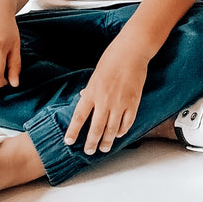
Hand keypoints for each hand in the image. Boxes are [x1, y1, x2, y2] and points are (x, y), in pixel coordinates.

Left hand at [64, 40, 149, 154]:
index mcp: (92, 92)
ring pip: (111, 130)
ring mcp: (120, 103)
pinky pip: (127, 122)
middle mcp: (104, 100)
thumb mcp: (95, 74)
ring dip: (107, 142)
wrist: (132, 50)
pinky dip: (122, 131)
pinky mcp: (133, 102)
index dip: (73, 132)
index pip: (79, 118)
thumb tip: (83, 98)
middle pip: (95, 129)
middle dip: (91, 143)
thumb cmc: (112, 58)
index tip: (69, 142)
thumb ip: (90, 89)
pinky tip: (118, 134)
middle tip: (89, 151)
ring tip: (104, 148)